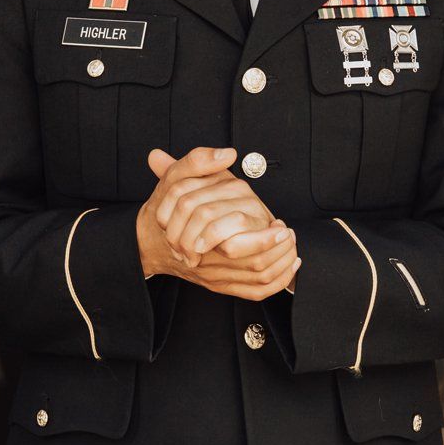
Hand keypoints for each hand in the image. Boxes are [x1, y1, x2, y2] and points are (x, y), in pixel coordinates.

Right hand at [137, 148, 300, 298]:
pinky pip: (254, 291)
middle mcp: (208, 263)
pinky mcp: (220, 286)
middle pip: (252, 268)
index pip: (235, 248)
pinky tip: (289, 267)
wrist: (149, 243)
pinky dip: (275, 282)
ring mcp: (214, 277)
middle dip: (280, 252)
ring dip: (280, 266)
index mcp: (198, 239)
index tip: (281, 224)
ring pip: (257, 281)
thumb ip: (197, 162)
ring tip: (294, 250)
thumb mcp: (174, 179)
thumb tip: (227, 153)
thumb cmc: (164, 211)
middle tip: (291, 235)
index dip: (264, 238)